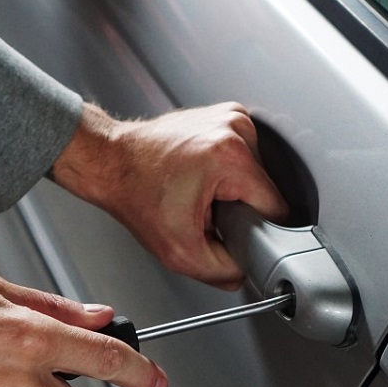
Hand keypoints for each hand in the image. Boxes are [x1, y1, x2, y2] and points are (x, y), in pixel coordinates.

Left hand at [50, 102, 288, 289]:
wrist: (111, 162)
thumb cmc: (136, 194)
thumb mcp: (180, 252)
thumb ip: (224, 272)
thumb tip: (247, 271)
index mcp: (231, 157)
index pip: (276, 208)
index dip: (256, 229)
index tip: (229, 229)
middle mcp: (235, 128)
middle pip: (265, 190)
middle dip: (241, 208)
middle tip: (206, 211)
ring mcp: (231, 117)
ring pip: (257, 174)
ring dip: (235, 189)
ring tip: (201, 191)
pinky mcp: (226, 115)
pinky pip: (245, 156)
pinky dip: (228, 171)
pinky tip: (203, 176)